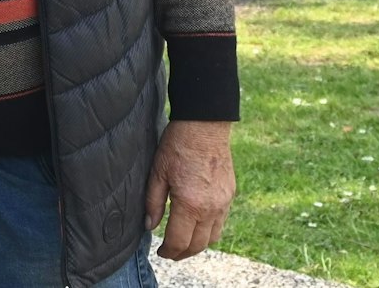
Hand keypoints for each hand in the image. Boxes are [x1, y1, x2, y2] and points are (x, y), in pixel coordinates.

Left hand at [144, 120, 234, 260]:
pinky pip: (222, 222)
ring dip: (198, 244)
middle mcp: (210, 208)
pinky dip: (210, 230)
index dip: (168, 252)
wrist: (204, 125)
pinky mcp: (230, 195)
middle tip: (170, 253)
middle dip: (182, 253)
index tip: (161, 252)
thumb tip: (149, 226)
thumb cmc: (177, 146)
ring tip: (184, 242)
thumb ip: (153, 203)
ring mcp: (223, 202)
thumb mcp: (157, 173)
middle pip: (198, 245)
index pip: (179, 242)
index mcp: (189, 204)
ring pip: (214, 237)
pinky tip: (198, 224)